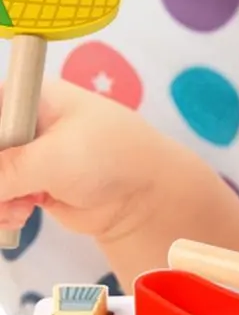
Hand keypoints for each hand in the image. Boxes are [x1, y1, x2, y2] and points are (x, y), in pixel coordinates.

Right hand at [0, 80, 175, 241]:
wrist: (148, 196)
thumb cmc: (111, 159)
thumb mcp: (51, 159)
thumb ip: (4, 170)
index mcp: (28, 98)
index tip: (1, 169)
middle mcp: (25, 122)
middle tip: (5, 195)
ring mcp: (29, 154)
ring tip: (16, 210)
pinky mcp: (34, 183)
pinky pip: (2, 196)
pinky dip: (4, 210)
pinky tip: (20, 217)